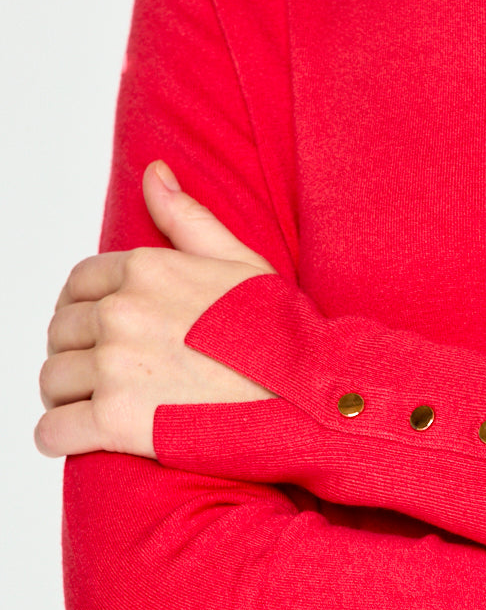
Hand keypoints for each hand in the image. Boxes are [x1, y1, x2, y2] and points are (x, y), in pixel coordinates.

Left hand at [35, 160, 277, 459]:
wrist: (308, 398)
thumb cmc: (283, 335)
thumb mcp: (240, 262)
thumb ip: (187, 216)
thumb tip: (153, 172)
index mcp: (145, 269)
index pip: (78, 284)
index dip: (85, 310)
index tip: (101, 333)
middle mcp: (121, 313)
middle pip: (61, 332)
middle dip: (77, 353)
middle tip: (106, 376)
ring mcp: (114, 367)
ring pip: (52, 380)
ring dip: (67, 396)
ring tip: (94, 406)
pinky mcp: (113, 422)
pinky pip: (53, 431)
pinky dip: (60, 437)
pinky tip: (81, 437)